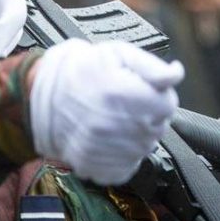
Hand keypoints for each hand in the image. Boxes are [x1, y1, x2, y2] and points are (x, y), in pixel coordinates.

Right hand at [30, 39, 184, 184]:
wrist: (43, 93)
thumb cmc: (81, 69)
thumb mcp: (117, 53)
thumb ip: (151, 66)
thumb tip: (176, 73)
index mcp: (121, 95)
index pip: (167, 104)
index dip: (158, 95)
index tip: (142, 90)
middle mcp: (113, 126)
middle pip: (158, 128)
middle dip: (148, 114)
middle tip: (125, 102)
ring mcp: (102, 149)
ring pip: (144, 148)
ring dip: (136, 134)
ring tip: (114, 117)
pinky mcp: (94, 166)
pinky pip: (125, 167)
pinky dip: (123, 155)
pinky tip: (110, 137)